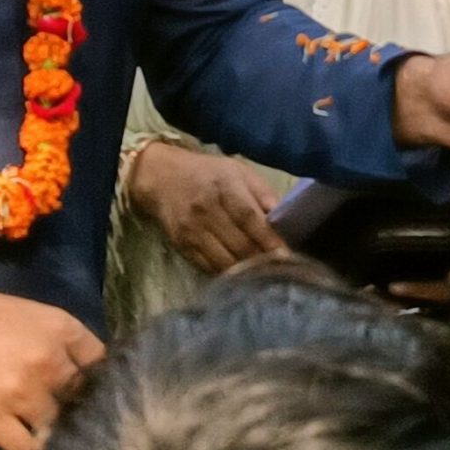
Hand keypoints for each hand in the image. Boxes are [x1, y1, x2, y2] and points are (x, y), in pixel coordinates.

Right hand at [0, 252, 101, 449]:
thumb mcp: (23, 313)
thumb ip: (53, 343)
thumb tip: (76, 375)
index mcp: (60, 326)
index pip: (102, 363)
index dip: (100, 381)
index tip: (94, 394)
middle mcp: (48, 359)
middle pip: (83, 399)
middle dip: (77, 410)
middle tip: (69, 419)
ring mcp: (21, 390)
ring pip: (56, 428)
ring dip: (53, 434)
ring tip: (48, 437)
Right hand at [125, 141, 285, 275]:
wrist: (162, 177)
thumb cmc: (208, 173)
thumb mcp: (238, 171)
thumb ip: (263, 193)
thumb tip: (286, 219)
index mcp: (224, 186)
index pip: (249, 218)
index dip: (269, 240)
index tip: (287, 256)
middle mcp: (206, 209)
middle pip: (239, 244)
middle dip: (263, 261)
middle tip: (282, 272)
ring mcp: (192, 230)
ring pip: (225, 261)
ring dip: (247, 273)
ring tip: (264, 278)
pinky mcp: (182, 246)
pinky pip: (209, 268)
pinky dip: (227, 274)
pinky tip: (241, 276)